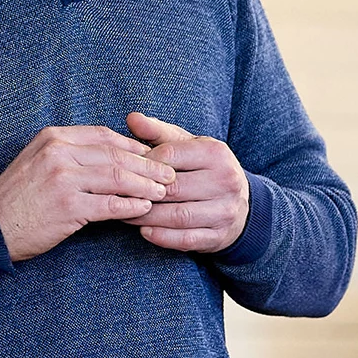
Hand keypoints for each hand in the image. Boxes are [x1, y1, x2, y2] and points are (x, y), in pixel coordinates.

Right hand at [0, 126, 177, 262]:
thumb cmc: (18, 196)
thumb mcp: (39, 160)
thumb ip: (71, 151)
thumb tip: (114, 151)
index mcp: (53, 137)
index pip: (104, 135)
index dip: (132, 145)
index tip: (152, 155)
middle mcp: (59, 153)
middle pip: (116, 155)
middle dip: (148, 165)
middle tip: (170, 174)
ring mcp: (63, 179)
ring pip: (118, 177)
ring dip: (146, 185)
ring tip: (163, 192)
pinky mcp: (68, 206)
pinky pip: (111, 204)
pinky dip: (132, 206)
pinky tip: (144, 209)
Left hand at [121, 111, 250, 252]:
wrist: (241, 203)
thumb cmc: (205, 169)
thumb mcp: (188, 145)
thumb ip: (159, 132)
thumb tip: (131, 118)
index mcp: (216, 153)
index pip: (170, 155)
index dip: (143, 163)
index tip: (126, 169)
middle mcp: (226, 180)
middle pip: (172, 188)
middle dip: (141, 193)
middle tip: (117, 196)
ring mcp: (225, 210)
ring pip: (177, 216)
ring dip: (146, 217)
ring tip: (126, 214)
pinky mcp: (220, 236)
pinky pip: (186, 239)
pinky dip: (162, 237)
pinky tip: (145, 231)